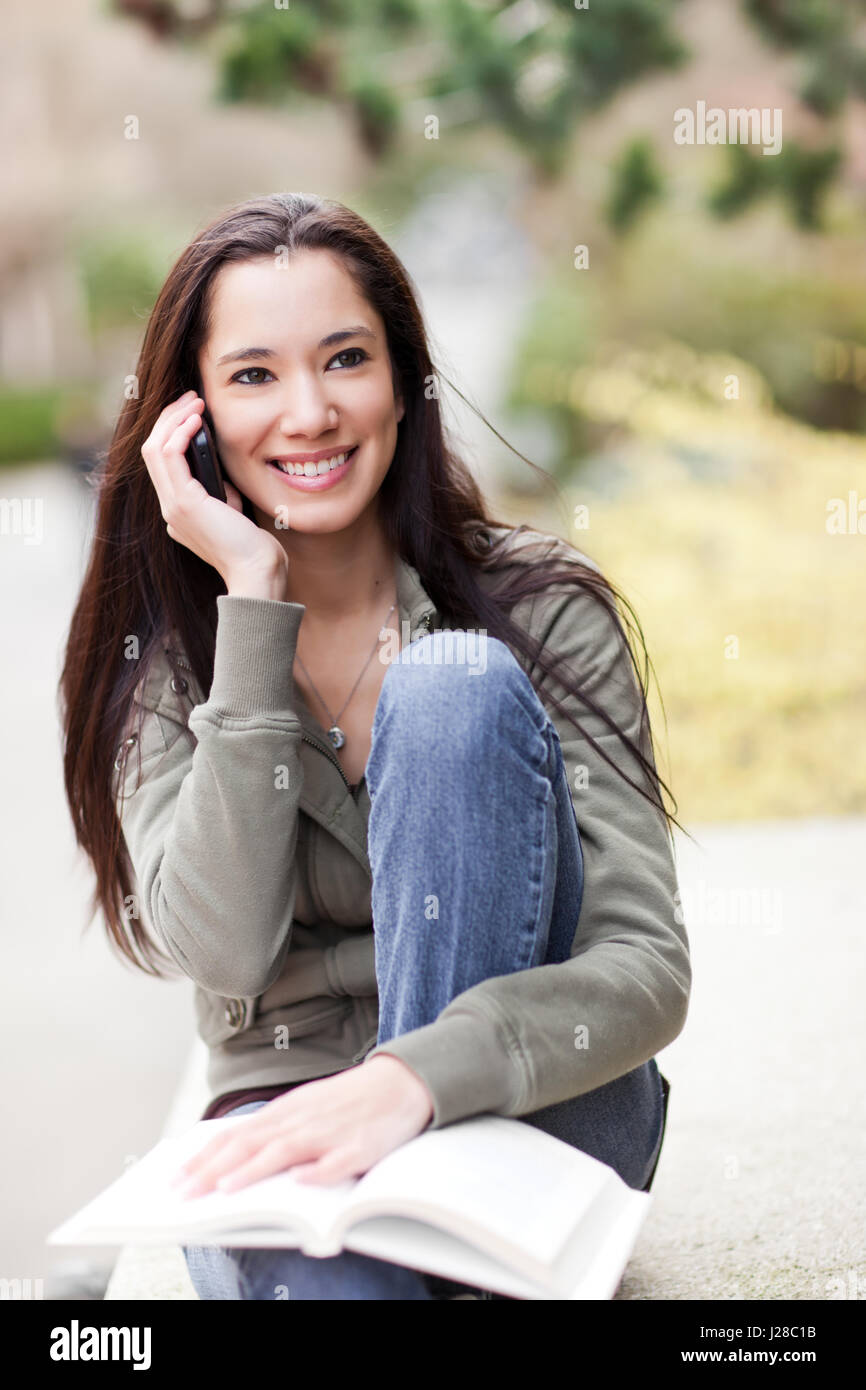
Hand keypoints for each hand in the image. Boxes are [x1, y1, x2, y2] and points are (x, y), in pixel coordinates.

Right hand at [141, 389, 288, 588]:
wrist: (256, 572)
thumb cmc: (254, 548)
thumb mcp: (234, 513)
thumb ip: (222, 495)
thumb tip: (222, 476)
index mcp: (179, 513)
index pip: (163, 463)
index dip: (173, 432)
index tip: (194, 413)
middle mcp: (169, 509)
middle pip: (153, 451)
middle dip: (170, 418)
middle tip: (192, 398)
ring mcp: (172, 507)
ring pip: (155, 448)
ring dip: (174, 419)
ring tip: (195, 402)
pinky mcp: (183, 503)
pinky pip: (169, 455)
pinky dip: (179, 432)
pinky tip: (196, 419)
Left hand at [169, 1056, 434, 1195]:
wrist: (400, 1082)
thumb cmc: (347, 1101)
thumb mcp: (304, 1107)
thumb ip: (271, 1129)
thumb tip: (228, 1155)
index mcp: (285, 1111)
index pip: (236, 1136)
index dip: (204, 1158)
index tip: (175, 1179)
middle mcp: (301, 1119)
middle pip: (251, 1144)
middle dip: (214, 1170)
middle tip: (183, 1195)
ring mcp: (330, 1131)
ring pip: (286, 1150)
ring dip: (254, 1170)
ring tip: (226, 1189)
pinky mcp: (360, 1145)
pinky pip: (338, 1161)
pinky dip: (319, 1171)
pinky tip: (302, 1182)